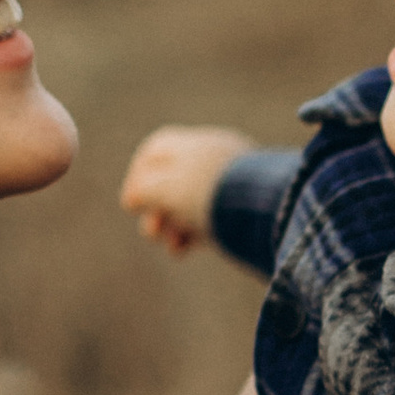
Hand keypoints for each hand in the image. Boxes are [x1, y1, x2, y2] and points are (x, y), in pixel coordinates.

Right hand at [122, 123, 256, 254]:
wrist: (264, 211)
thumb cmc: (209, 194)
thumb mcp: (165, 190)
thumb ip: (144, 190)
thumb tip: (133, 198)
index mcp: (197, 143)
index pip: (156, 151)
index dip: (137, 176)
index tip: (131, 203)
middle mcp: (214, 160)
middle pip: (173, 181)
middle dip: (157, 210)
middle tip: (152, 233)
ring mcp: (231, 185)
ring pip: (190, 204)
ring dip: (172, 226)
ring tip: (170, 246)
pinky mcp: (244, 211)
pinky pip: (211, 219)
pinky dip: (192, 234)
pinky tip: (182, 250)